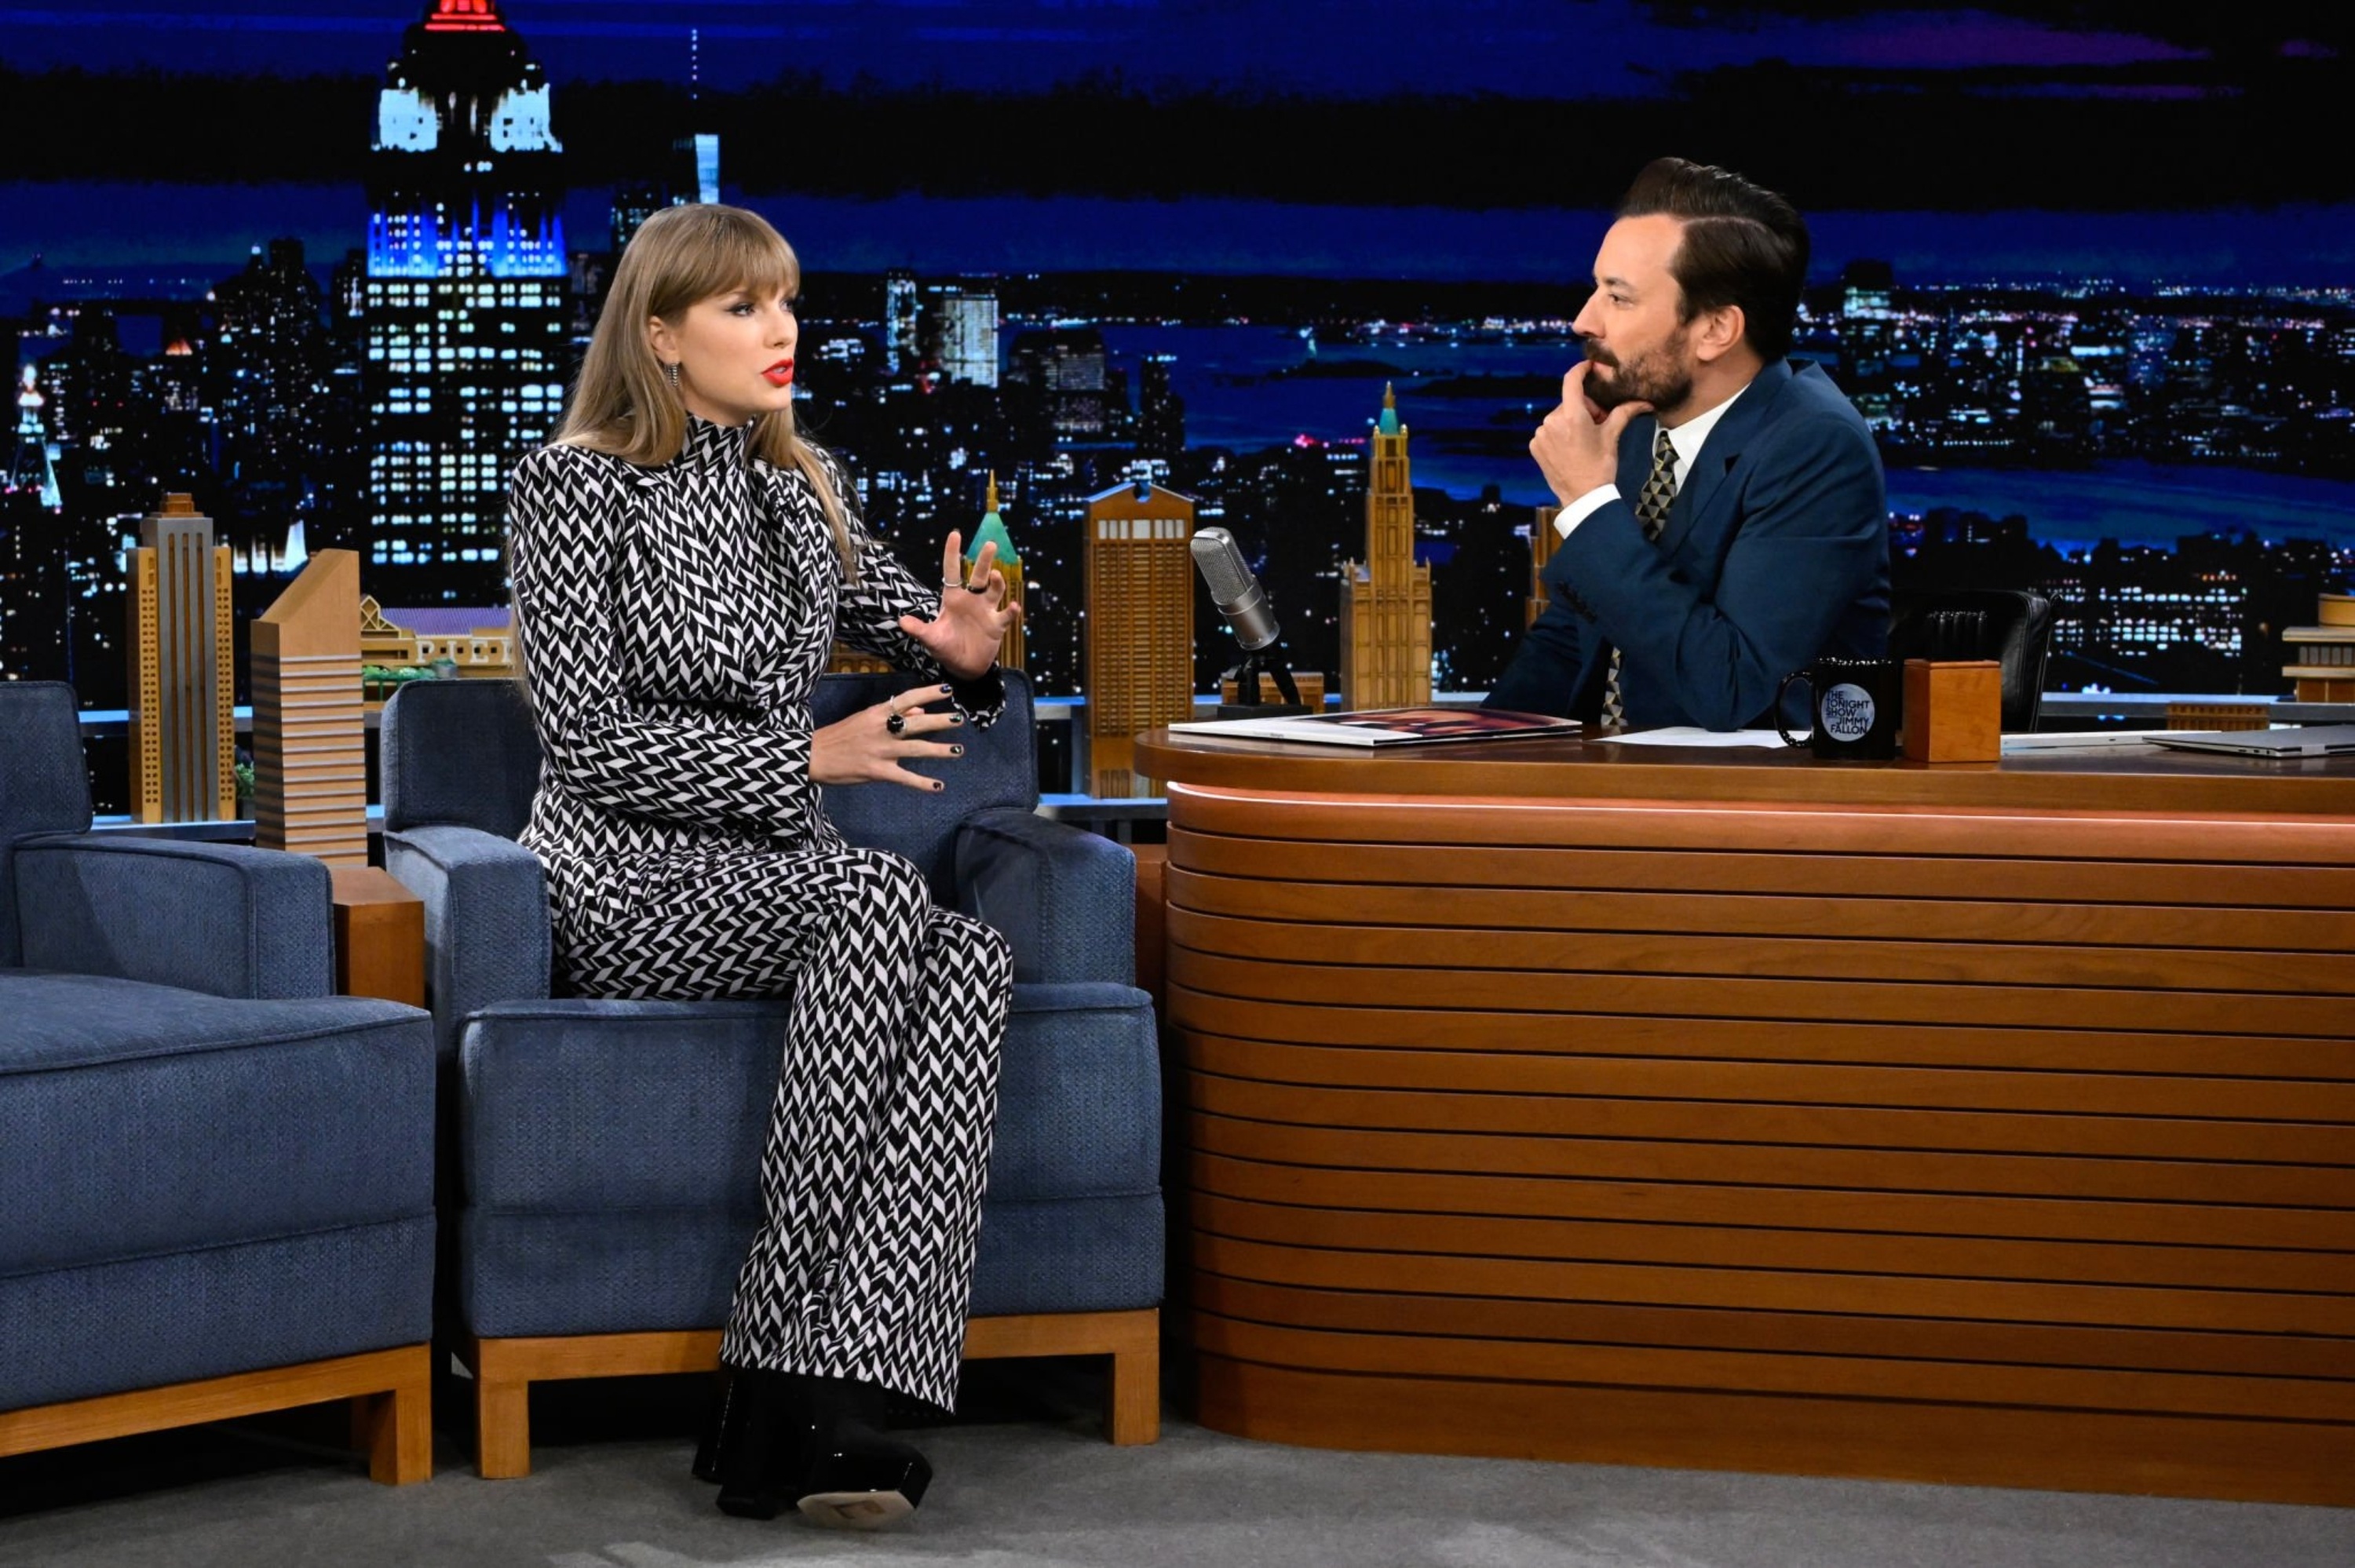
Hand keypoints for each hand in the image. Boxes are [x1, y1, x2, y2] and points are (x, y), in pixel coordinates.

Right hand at [811, 687, 965, 791]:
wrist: (814, 756)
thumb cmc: (841, 735)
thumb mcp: (865, 718)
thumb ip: (893, 714)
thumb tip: (920, 710)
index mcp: (878, 713)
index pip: (907, 698)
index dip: (929, 694)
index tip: (948, 691)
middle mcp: (882, 729)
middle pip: (917, 723)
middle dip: (941, 721)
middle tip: (961, 719)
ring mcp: (881, 751)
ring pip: (916, 749)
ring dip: (940, 750)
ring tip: (958, 750)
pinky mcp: (877, 771)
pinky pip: (905, 777)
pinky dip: (923, 783)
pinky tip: (939, 786)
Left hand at [896, 530, 1021, 680]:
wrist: (964, 667)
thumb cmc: (946, 648)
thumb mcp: (931, 639)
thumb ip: (919, 629)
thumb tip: (901, 622)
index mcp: (953, 598)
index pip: (952, 572)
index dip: (953, 553)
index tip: (955, 534)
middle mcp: (971, 600)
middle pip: (979, 575)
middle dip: (984, 560)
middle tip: (990, 544)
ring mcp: (986, 611)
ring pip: (994, 590)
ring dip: (997, 582)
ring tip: (995, 576)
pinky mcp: (997, 625)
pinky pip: (1006, 615)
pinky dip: (1011, 610)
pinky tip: (1013, 606)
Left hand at [1530, 362, 1649, 507]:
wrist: (1584, 498)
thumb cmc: (1600, 467)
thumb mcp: (1612, 437)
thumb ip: (1624, 413)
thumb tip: (1645, 402)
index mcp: (1572, 416)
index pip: (1571, 381)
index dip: (1580, 370)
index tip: (1588, 367)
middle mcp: (1551, 422)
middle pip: (1569, 403)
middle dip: (1584, 409)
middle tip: (1598, 425)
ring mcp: (1541, 435)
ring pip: (1559, 417)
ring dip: (1571, 422)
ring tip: (1583, 441)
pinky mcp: (1535, 446)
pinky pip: (1548, 431)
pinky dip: (1559, 434)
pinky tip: (1570, 448)